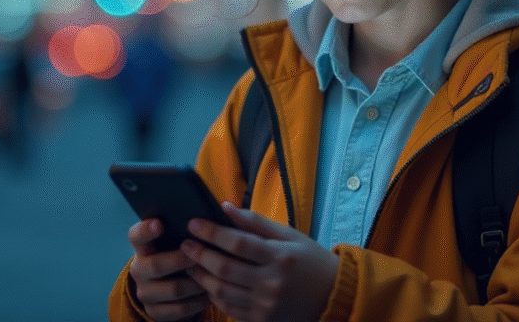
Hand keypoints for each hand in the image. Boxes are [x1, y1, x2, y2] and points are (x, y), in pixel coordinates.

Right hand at [127, 218, 210, 320]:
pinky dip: (198, 302)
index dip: (145, 230)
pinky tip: (210, 295)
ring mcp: (145, 292)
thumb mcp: (175, 244)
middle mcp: (139, 269)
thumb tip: (207, 219)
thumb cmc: (178, 257)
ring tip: (213, 277)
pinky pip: (179, 309)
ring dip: (195, 283)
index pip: (136, 236)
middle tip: (198, 255)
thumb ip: (183, 232)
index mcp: (142, 247)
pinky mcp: (154, 311)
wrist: (168, 291)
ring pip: (173, 289)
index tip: (160, 223)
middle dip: (180, 260)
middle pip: (156, 265)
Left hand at [182, 202, 338, 321]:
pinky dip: (214, 296)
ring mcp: (267, 305)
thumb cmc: (310, 260)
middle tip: (185, 244)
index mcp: (280, 257)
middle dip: (200, 254)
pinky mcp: (262, 321)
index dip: (212, 232)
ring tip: (191, 264)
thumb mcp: (289, 235)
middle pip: (225, 268)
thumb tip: (225, 207)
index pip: (238, 242)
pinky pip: (230, 309)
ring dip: (201, 277)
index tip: (194, 224)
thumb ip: (256, 222)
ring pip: (222, 291)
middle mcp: (273, 283)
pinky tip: (207, 283)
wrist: (333, 297)